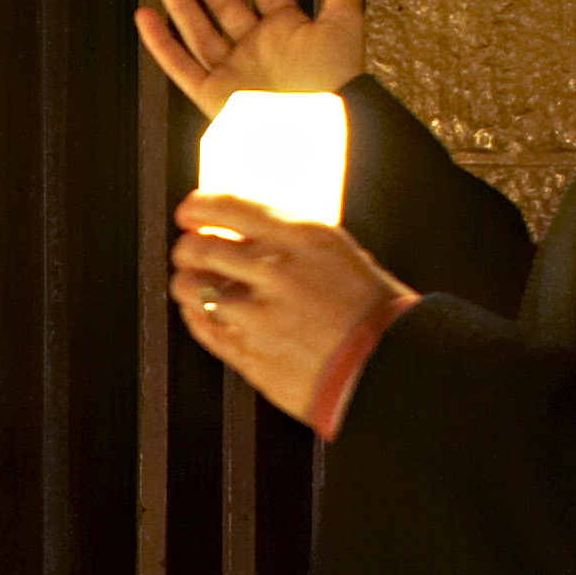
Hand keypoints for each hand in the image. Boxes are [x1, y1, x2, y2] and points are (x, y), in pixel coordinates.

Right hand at [138, 0, 365, 116]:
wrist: (318, 131)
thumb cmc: (335, 83)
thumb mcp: (344, 23)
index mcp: (287, 30)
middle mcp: (258, 48)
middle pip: (222, 1)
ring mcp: (234, 71)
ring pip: (198, 28)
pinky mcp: (215, 96)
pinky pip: (182, 66)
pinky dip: (162, 44)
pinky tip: (147, 18)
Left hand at [168, 195, 408, 426]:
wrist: (389, 368)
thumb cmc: (372, 312)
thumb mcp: (339, 255)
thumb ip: (291, 242)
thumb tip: (248, 231)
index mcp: (303, 237)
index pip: (227, 206)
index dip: (197, 207)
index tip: (189, 212)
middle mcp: (276, 270)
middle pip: (200, 246)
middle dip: (187, 247)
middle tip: (188, 251)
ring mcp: (259, 314)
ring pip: (191, 286)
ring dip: (186, 282)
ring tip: (192, 284)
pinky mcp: (249, 352)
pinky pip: (202, 326)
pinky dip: (195, 315)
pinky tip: (201, 313)